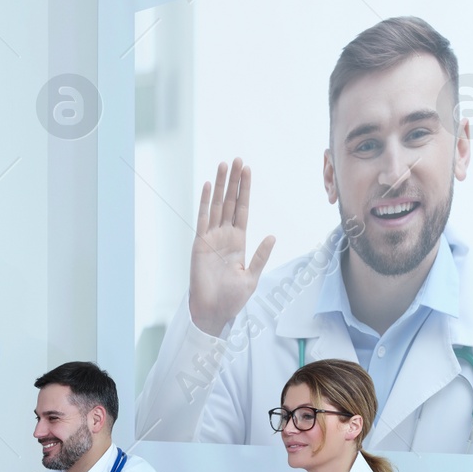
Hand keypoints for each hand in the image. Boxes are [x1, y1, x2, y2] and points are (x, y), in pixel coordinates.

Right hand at [188, 159, 275, 336]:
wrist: (213, 311)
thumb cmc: (232, 298)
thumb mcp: (252, 276)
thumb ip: (260, 256)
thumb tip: (272, 236)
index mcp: (239, 242)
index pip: (242, 209)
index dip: (245, 190)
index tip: (247, 171)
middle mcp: (224, 235)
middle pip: (230, 202)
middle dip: (234, 181)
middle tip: (237, 159)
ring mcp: (211, 237)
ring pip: (217, 205)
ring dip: (220, 185)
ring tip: (224, 165)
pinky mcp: (200, 243)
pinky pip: (203, 218)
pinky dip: (205, 201)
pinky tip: (207, 185)